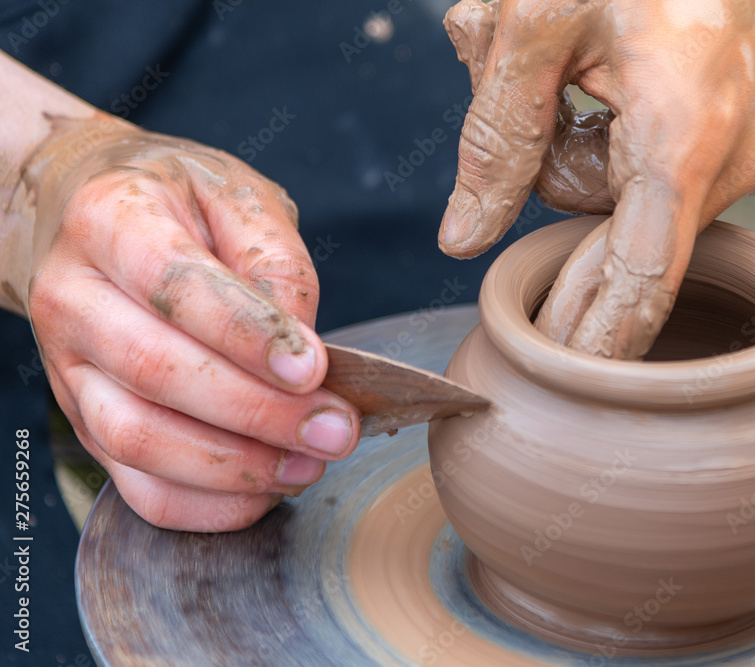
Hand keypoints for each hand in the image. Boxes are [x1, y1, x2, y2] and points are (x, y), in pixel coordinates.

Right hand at [16, 115, 359, 530]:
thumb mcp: (237, 195)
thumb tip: (301, 347)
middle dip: (259, 413)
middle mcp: (74, 297)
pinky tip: (265, 491)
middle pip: (157, 371)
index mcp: (110, 220)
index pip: (174, 285)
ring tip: (310, 464)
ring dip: (236, 467)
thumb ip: (273, 259)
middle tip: (336, 430)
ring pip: (140, 439)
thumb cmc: (181, 205)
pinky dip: (206, 505)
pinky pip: (135, 486)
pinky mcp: (85, 421)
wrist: (96, 218)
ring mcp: (69, 367)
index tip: (313, 369)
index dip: (247, 335)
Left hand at [439, 0, 754, 358]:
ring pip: (611, 192)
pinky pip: (641, 165)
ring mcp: (734, 146)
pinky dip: (594, 124)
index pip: (640, 283)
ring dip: (560, 137)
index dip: (599, 345)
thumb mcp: (538, 20)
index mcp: (685, 142)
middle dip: (548, 181)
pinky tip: (584, 63)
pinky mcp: (727, 128)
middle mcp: (726, 160)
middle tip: (538, 119)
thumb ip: (497, 134)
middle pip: (611, 240)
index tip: (575, 401)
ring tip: (550, 53)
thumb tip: (464, 242)